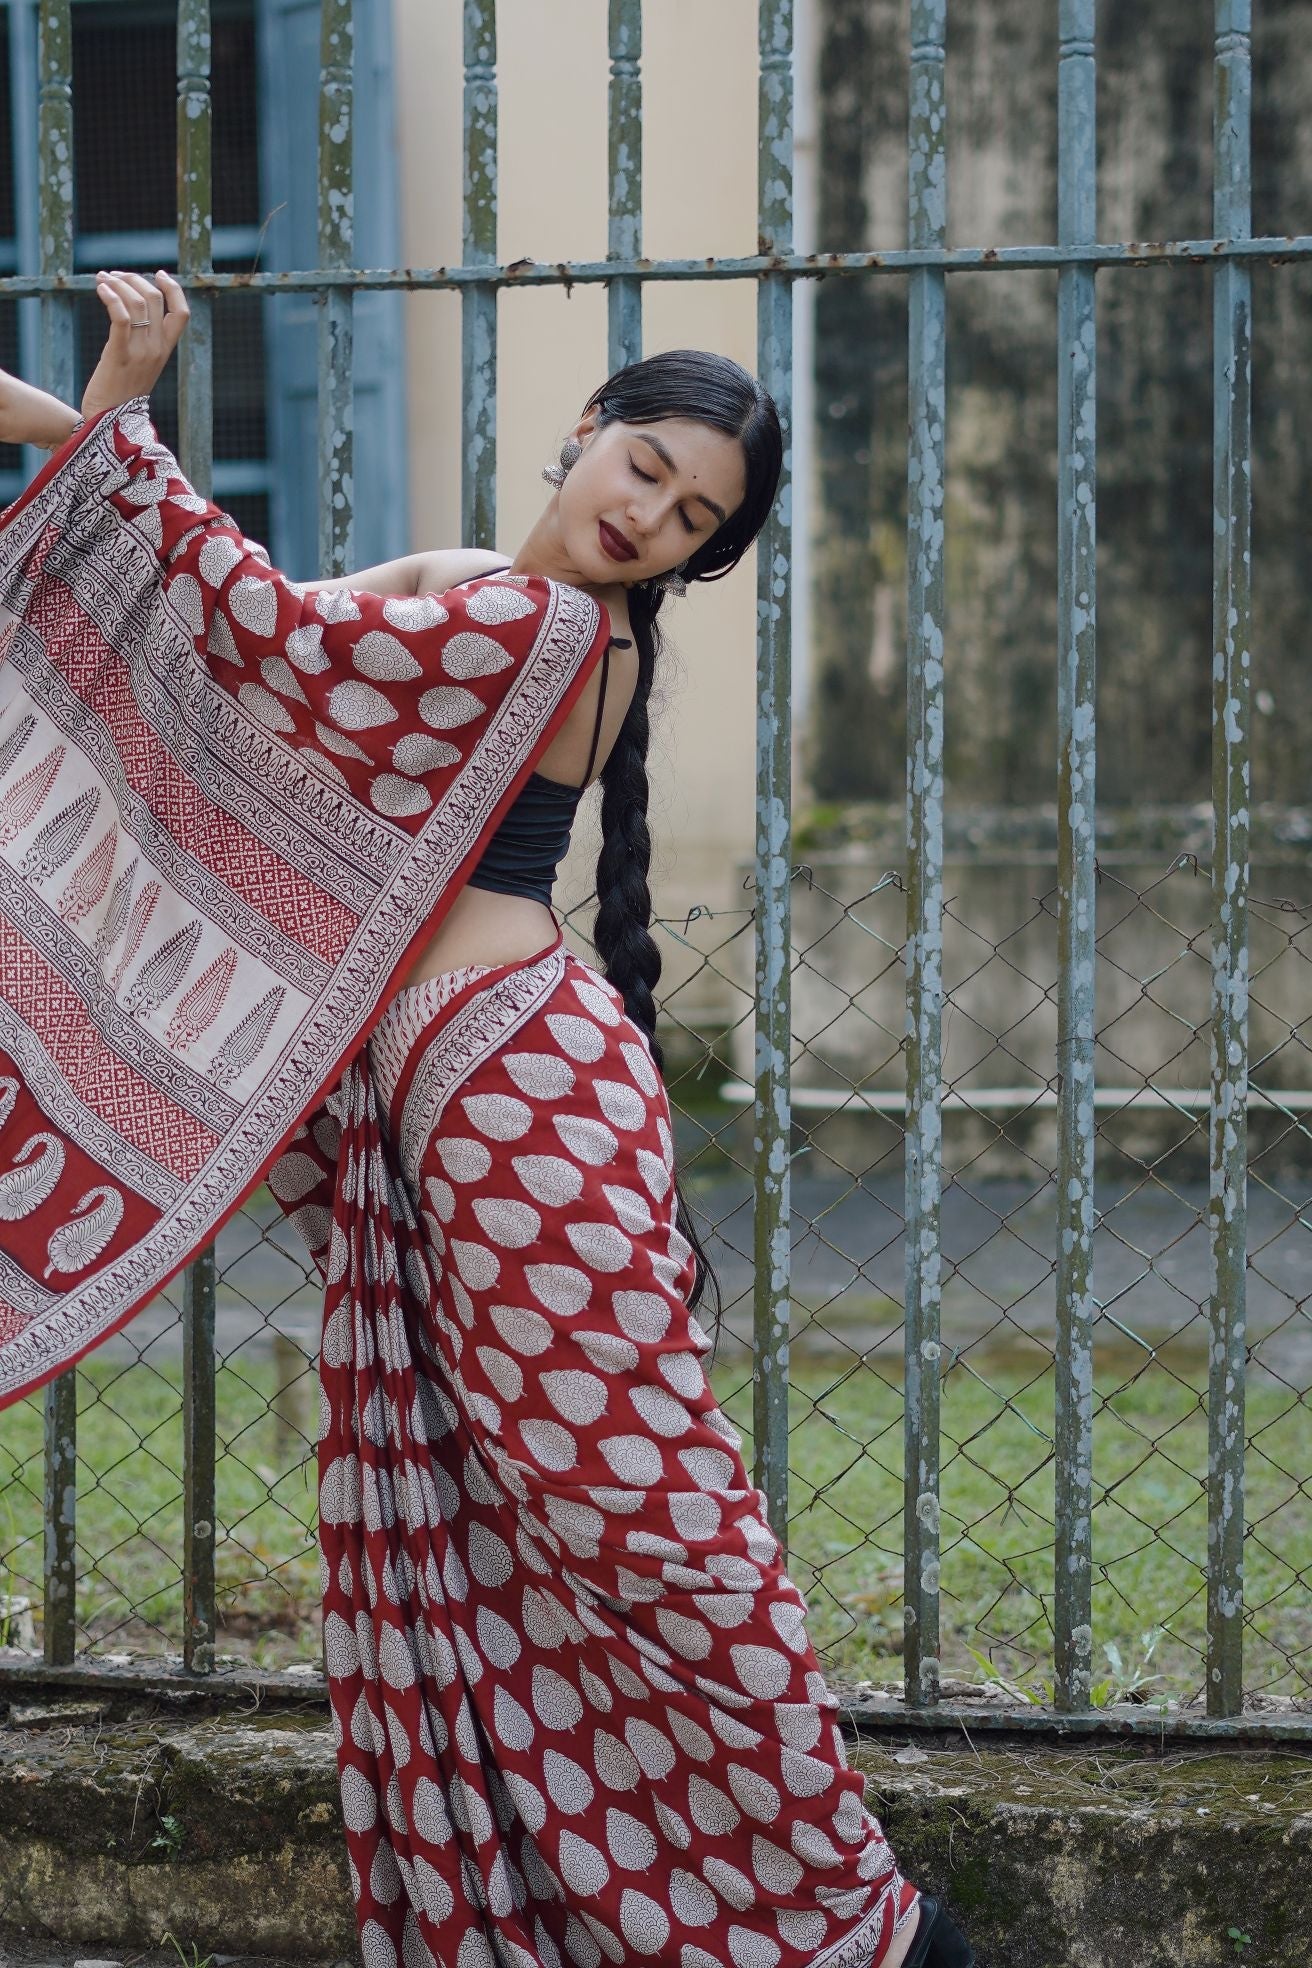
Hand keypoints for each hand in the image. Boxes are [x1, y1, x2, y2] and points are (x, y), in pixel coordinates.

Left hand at [81, 269, 189, 422]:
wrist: (110, 422)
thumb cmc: (121, 393)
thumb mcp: (141, 365)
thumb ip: (143, 341)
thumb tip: (133, 311)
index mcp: (165, 351)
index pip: (182, 313)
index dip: (173, 289)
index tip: (159, 274)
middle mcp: (156, 350)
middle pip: (154, 299)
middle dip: (134, 279)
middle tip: (115, 276)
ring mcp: (139, 353)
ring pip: (136, 303)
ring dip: (117, 284)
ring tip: (102, 280)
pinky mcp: (118, 355)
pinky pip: (119, 317)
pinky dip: (110, 297)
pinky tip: (100, 289)